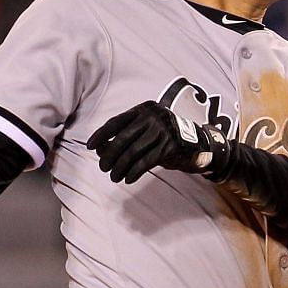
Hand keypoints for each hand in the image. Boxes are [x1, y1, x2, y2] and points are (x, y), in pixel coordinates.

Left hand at [92, 102, 229, 184]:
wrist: (197, 144)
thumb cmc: (164, 138)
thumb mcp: (145, 132)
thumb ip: (124, 136)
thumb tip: (99, 149)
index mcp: (144, 109)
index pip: (116, 121)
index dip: (101, 134)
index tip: (90, 146)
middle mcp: (153, 117)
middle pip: (123, 138)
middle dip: (109, 155)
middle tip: (103, 167)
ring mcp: (163, 131)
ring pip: (133, 152)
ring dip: (120, 167)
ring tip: (114, 177)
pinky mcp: (171, 147)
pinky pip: (146, 162)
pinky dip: (134, 172)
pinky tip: (128, 178)